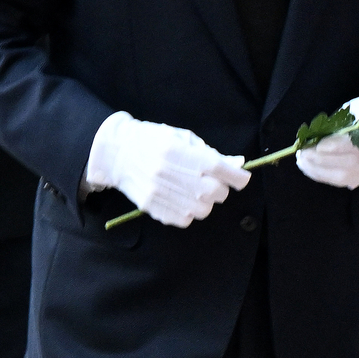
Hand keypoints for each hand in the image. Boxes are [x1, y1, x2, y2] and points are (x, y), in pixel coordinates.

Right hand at [87, 111, 249, 227]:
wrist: (117, 152)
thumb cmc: (152, 140)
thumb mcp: (182, 137)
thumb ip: (210, 153)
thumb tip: (238, 164)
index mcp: (176, 150)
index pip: (217, 167)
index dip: (236, 176)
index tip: (241, 179)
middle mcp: (167, 172)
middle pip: (214, 192)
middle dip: (221, 188)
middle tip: (214, 182)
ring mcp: (158, 192)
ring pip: (203, 210)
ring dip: (206, 202)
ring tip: (196, 191)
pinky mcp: (152, 208)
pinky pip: (185, 220)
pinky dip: (190, 212)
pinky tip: (183, 199)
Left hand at [297, 133, 358, 188]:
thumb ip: (349, 115)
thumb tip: (326, 129)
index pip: (357, 144)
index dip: (335, 146)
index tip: (317, 145)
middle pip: (348, 164)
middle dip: (320, 160)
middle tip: (301, 153)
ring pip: (344, 177)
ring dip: (318, 171)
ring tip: (302, 162)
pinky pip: (344, 182)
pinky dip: (325, 176)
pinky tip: (311, 169)